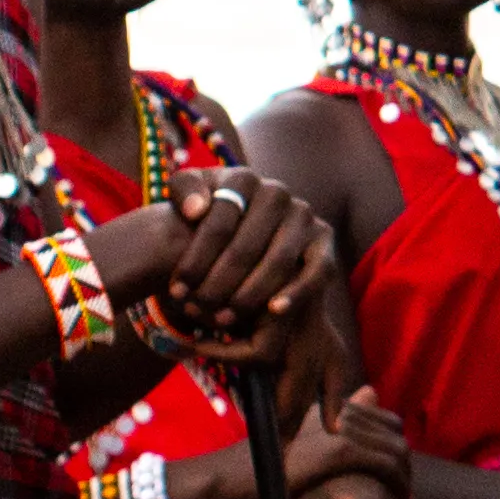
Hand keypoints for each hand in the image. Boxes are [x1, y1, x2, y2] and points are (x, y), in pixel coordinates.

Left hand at [130, 160, 329, 366]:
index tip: (176, 290)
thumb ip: (183, 191)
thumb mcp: (187, 199)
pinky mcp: (324, 239)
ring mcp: (304, 215)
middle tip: (195, 311)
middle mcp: (277, 192)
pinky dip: (297, 292)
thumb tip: (197, 210)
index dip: (194, 260)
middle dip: (217, 284)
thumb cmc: (209, 221)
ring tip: (223, 319)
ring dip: (249, 295)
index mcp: (243, 179)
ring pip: (278, 261)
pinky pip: (315, 270)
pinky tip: (274, 311)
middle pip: (245, 246)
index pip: (218, 223)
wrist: (244, 232)